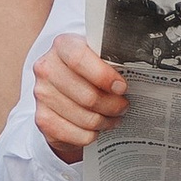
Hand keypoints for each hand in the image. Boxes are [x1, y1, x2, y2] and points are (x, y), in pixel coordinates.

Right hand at [31, 33, 127, 164]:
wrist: (62, 88)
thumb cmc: (87, 70)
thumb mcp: (98, 57)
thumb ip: (112, 61)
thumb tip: (139, 75)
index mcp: (63, 46)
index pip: (80, 60)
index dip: (104, 76)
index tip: (122, 87)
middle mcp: (47, 69)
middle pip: (87, 95)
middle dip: (112, 105)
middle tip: (124, 106)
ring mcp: (42, 95)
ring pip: (84, 118)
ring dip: (105, 121)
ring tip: (114, 117)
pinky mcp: (42, 119)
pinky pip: (76, 134)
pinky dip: (92, 134)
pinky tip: (97, 127)